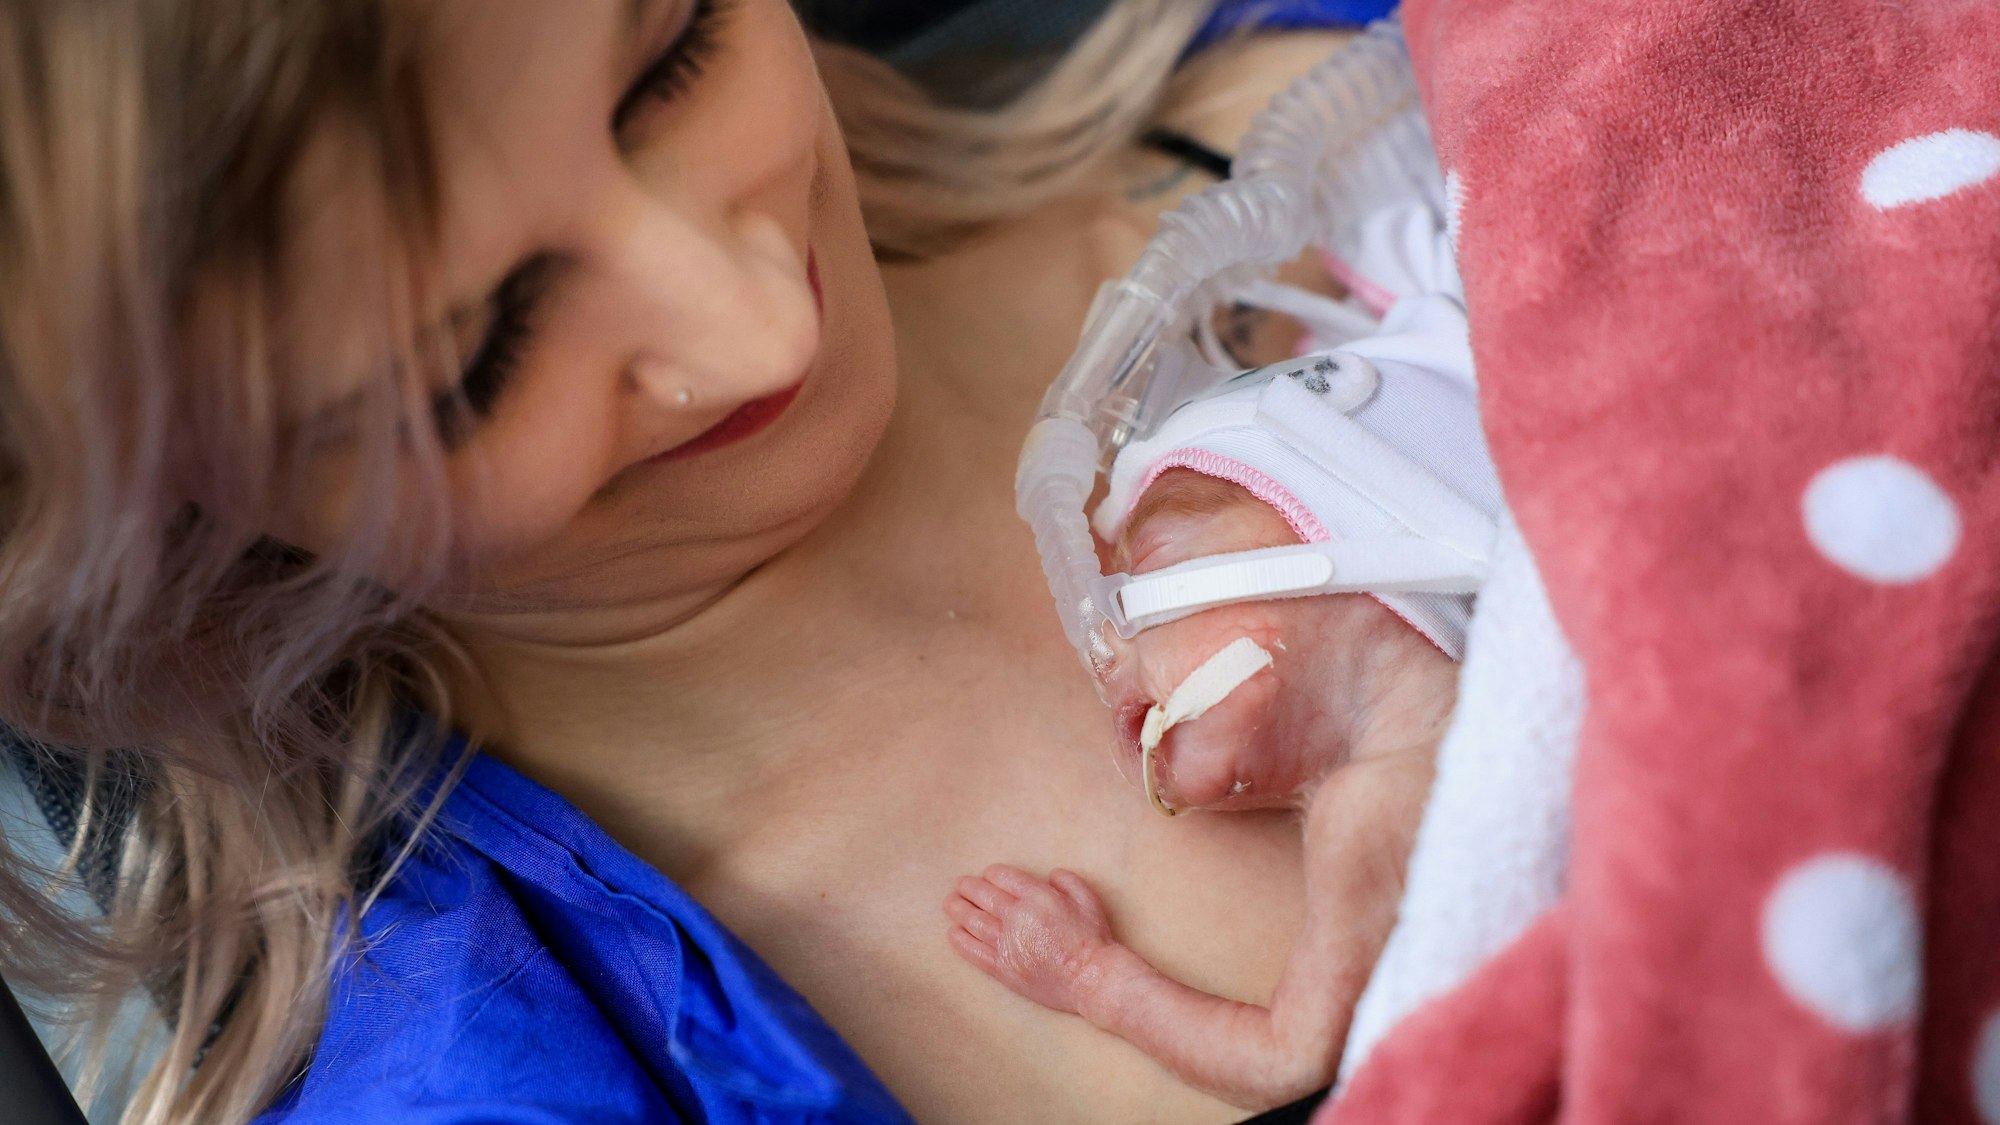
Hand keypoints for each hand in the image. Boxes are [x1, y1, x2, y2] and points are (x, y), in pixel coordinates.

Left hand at [945, 864, 1120, 1016]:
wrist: (1092, 979)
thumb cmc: (1093, 939)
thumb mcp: (1088, 899)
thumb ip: (1068, 881)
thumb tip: (1050, 875)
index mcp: (1036, 897)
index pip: (1002, 877)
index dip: (991, 874)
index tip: (987, 876)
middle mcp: (1017, 917)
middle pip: (983, 895)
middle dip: (968, 887)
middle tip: (960, 885)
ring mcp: (1007, 943)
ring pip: (973, 920)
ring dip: (958, 909)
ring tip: (949, 903)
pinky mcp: (1003, 968)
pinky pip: (973, 951)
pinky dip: (960, 940)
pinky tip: (953, 933)